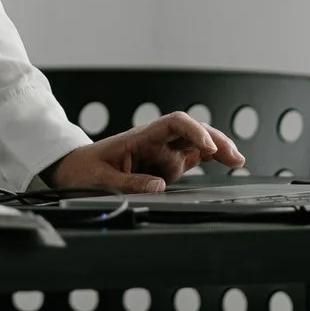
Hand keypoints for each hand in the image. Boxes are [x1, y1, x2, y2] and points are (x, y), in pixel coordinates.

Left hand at [42, 112, 246, 193]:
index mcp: (139, 137)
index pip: (174, 124)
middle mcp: (154, 141)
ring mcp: (160, 152)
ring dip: (216, 150)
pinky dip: (208, 159)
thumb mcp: (100, 180)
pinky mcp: (162, 165)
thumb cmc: (83, 170)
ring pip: (195, 145)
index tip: (208, 149)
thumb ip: (128, 183)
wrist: (72, 170)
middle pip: (192, 132)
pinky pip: (189, 158)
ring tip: (236, 162)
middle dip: (216, 141)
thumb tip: (159, 186)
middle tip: (235, 157)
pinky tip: (224, 162)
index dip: (194, 132)